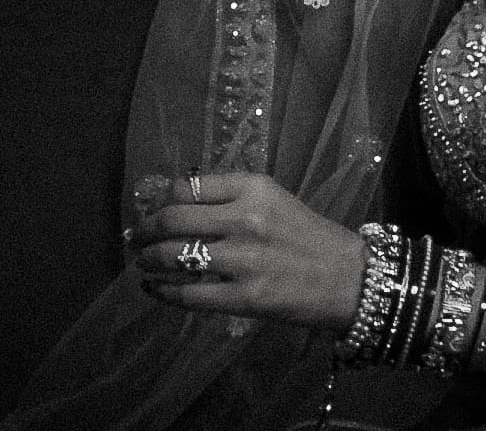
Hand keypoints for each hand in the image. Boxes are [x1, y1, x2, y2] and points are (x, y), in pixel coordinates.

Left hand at [132, 172, 367, 331]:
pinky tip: (156, 290)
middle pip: (173, 219)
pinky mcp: (244, 298)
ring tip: (143, 264)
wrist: (349, 279)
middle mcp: (245, 219)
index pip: (187, 186)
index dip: (160, 200)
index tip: (152, 209)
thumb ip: (231, 198)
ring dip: (149, 261)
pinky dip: (164, 292)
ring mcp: (243, 260)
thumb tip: (178, 204)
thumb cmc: (309, 237)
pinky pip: (188, 294)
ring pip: (174, 256)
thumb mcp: (274, 200)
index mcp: (253, 188)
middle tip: (136, 238)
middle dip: (145, 230)